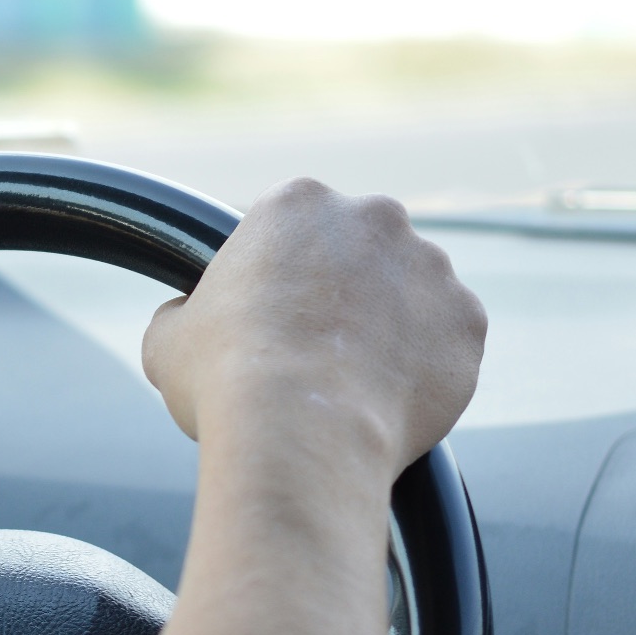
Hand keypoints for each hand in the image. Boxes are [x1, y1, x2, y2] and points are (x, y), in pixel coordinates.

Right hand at [142, 177, 485, 473]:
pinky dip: (428, 366)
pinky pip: (449, 339)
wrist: (300, 432)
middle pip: (362, 249)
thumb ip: (182, 314)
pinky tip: (390, 399)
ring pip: (411, 293)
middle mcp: (374, 217)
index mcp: (298, 202)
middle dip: (345, 290)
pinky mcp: (467, 320)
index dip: (281, 272)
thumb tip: (182, 321)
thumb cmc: (226, 379)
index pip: (294, 225)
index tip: (275, 313)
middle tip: (316, 348)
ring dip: (391, 325)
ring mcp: (431, 266)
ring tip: (355, 383)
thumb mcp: (168, 339)